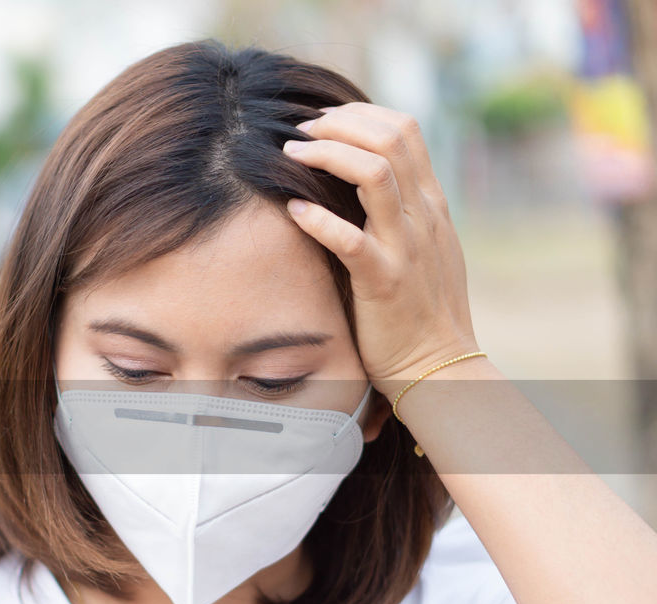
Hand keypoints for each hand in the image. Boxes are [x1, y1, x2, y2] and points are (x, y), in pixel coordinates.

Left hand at [281, 102, 479, 396]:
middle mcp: (422, 215)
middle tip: (299, 132)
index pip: (404, 129)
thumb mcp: (420, 243)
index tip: (319, 120)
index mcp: (430, 202)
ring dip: (327, 155)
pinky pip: (350, 241)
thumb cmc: (418, 305)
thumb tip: (362, 172)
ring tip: (290, 155)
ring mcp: (406, 246)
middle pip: (391, 138)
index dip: (358, 114)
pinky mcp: (384, 282)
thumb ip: (399, 206)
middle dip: (339, 124)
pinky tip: (293, 210)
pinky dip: (318, 220)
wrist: (438, 363)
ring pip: (375, 174)